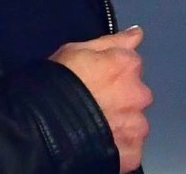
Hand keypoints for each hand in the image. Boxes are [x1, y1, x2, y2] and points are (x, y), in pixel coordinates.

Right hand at [49, 25, 151, 172]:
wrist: (46, 127)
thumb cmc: (57, 81)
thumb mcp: (75, 50)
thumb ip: (110, 42)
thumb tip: (137, 32)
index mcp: (126, 65)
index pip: (130, 62)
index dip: (111, 71)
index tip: (94, 79)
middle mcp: (139, 94)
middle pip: (134, 93)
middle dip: (120, 98)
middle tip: (94, 104)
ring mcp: (137, 125)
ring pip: (133, 121)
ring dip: (120, 122)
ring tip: (95, 127)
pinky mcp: (133, 152)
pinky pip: (130, 147)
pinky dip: (118, 145)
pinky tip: (99, 142)